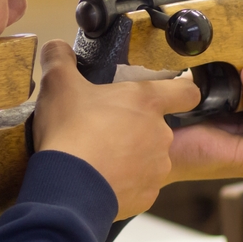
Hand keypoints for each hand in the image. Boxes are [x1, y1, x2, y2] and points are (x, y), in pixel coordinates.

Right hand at [32, 40, 200, 219]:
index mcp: (147, 101)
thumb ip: (59, 58)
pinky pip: (140, 184)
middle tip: (106, 129)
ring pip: (150, 157)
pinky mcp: (148, 195)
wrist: (67, 187)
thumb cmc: (70, 131)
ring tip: (101, 157)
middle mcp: (160, 133)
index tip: (170, 94)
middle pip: (158, 126)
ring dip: (131, 156)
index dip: (181, 91)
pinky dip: (125, 182)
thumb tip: (55, 46)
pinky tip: (101, 179)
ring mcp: (157, 166)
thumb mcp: (58, 84)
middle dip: (136, 127)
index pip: (187, 92)